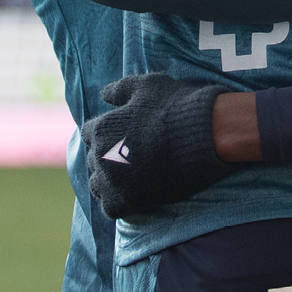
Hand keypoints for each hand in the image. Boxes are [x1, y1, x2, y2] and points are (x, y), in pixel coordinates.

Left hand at [81, 72, 239, 217]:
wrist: (203, 135)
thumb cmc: (175, 105)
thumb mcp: (146, 85)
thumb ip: (120, 89)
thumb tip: (103, 95)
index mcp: (101, 128)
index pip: (89, 133)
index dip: (106, 132)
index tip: (122, 134)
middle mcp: (100, 156)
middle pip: (93, 159)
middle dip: (107, 155)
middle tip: (131, 154)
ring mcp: (112, 181)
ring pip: (97, 185)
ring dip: (109, 180)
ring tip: (131, 175)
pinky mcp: (127, 202)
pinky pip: (110, 207)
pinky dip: (118, 201)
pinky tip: (134, 192)